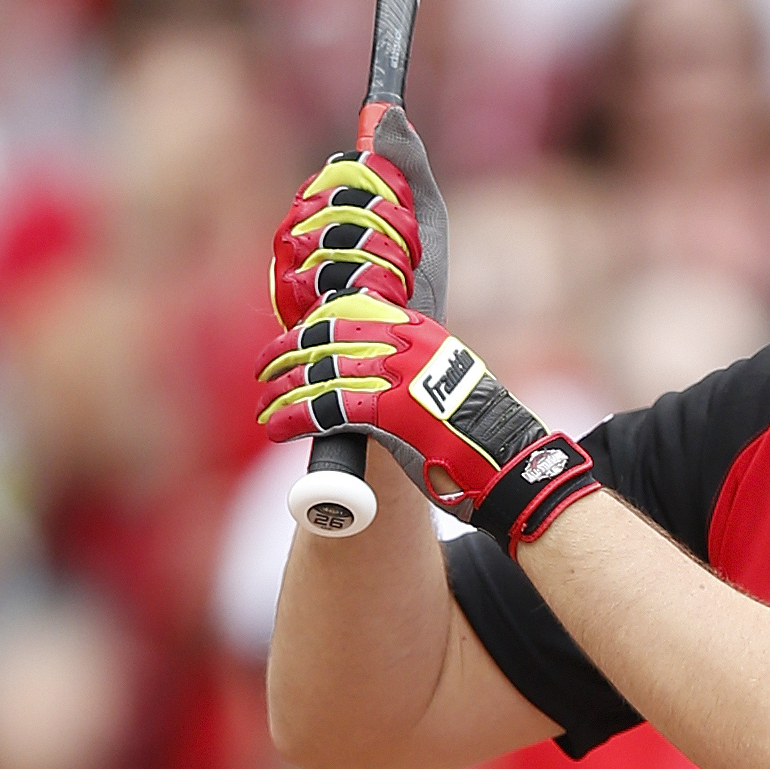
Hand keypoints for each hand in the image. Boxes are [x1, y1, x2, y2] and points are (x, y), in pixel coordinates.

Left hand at [259, 112, 594, 547]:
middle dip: (289, 352)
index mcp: (417, 330)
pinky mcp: (391, 410)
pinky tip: (277, 427)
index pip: (350, 310)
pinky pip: (328, 406)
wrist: (505, 458)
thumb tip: (375, 381)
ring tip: (264, 404)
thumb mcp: (444, 382)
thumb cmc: (475, 433)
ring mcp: (398, 374)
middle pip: (328, 335)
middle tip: (266, 368)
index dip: (313, 324)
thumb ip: (410, 370)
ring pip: (321, 370)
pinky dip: (294, 416)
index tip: (292, 338)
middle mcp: (405, 344)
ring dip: (284, 388)